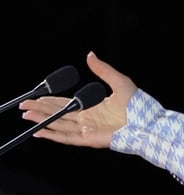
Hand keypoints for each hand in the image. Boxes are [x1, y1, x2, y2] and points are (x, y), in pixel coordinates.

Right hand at [18, 51, 136, 147]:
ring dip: (43, 120)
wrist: (147, 121)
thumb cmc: (138, 104)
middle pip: (59, 114)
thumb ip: (102, 69)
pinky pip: (67, 138)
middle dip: (41, 109)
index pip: (67, 103)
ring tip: (27, 115)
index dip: (51, 100)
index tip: (36, 96)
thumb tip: (90, 55)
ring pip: (59, 125)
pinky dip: (53, 134)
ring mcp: (88, 130)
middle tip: (24, 105)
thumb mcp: (119, 81)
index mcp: (93, 107)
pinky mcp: (89, 139)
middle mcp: (88, 119)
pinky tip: (41, 131)